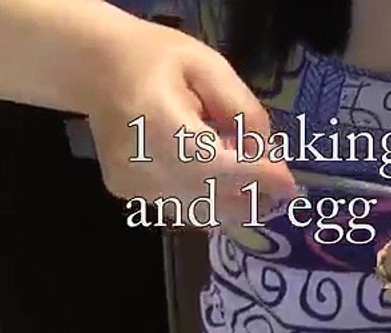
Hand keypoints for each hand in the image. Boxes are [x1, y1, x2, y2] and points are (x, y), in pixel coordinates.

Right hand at [83, 17, 296, 225]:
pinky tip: (221, 183)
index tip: (291, 187)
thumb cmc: (159, 61)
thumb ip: (244, 112)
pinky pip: (181, 209)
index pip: (215, 165)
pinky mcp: (126, 193)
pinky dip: (209, 203)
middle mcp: (138, 162)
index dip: (257, 179)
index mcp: (157, 122)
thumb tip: (270, 158)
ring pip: (198, 212)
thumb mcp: (211, 68)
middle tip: (279, 189)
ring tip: (255, 186)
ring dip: (234, 205)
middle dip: (252, 197)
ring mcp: (130, 184)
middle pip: (209, 198)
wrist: (99, 68)